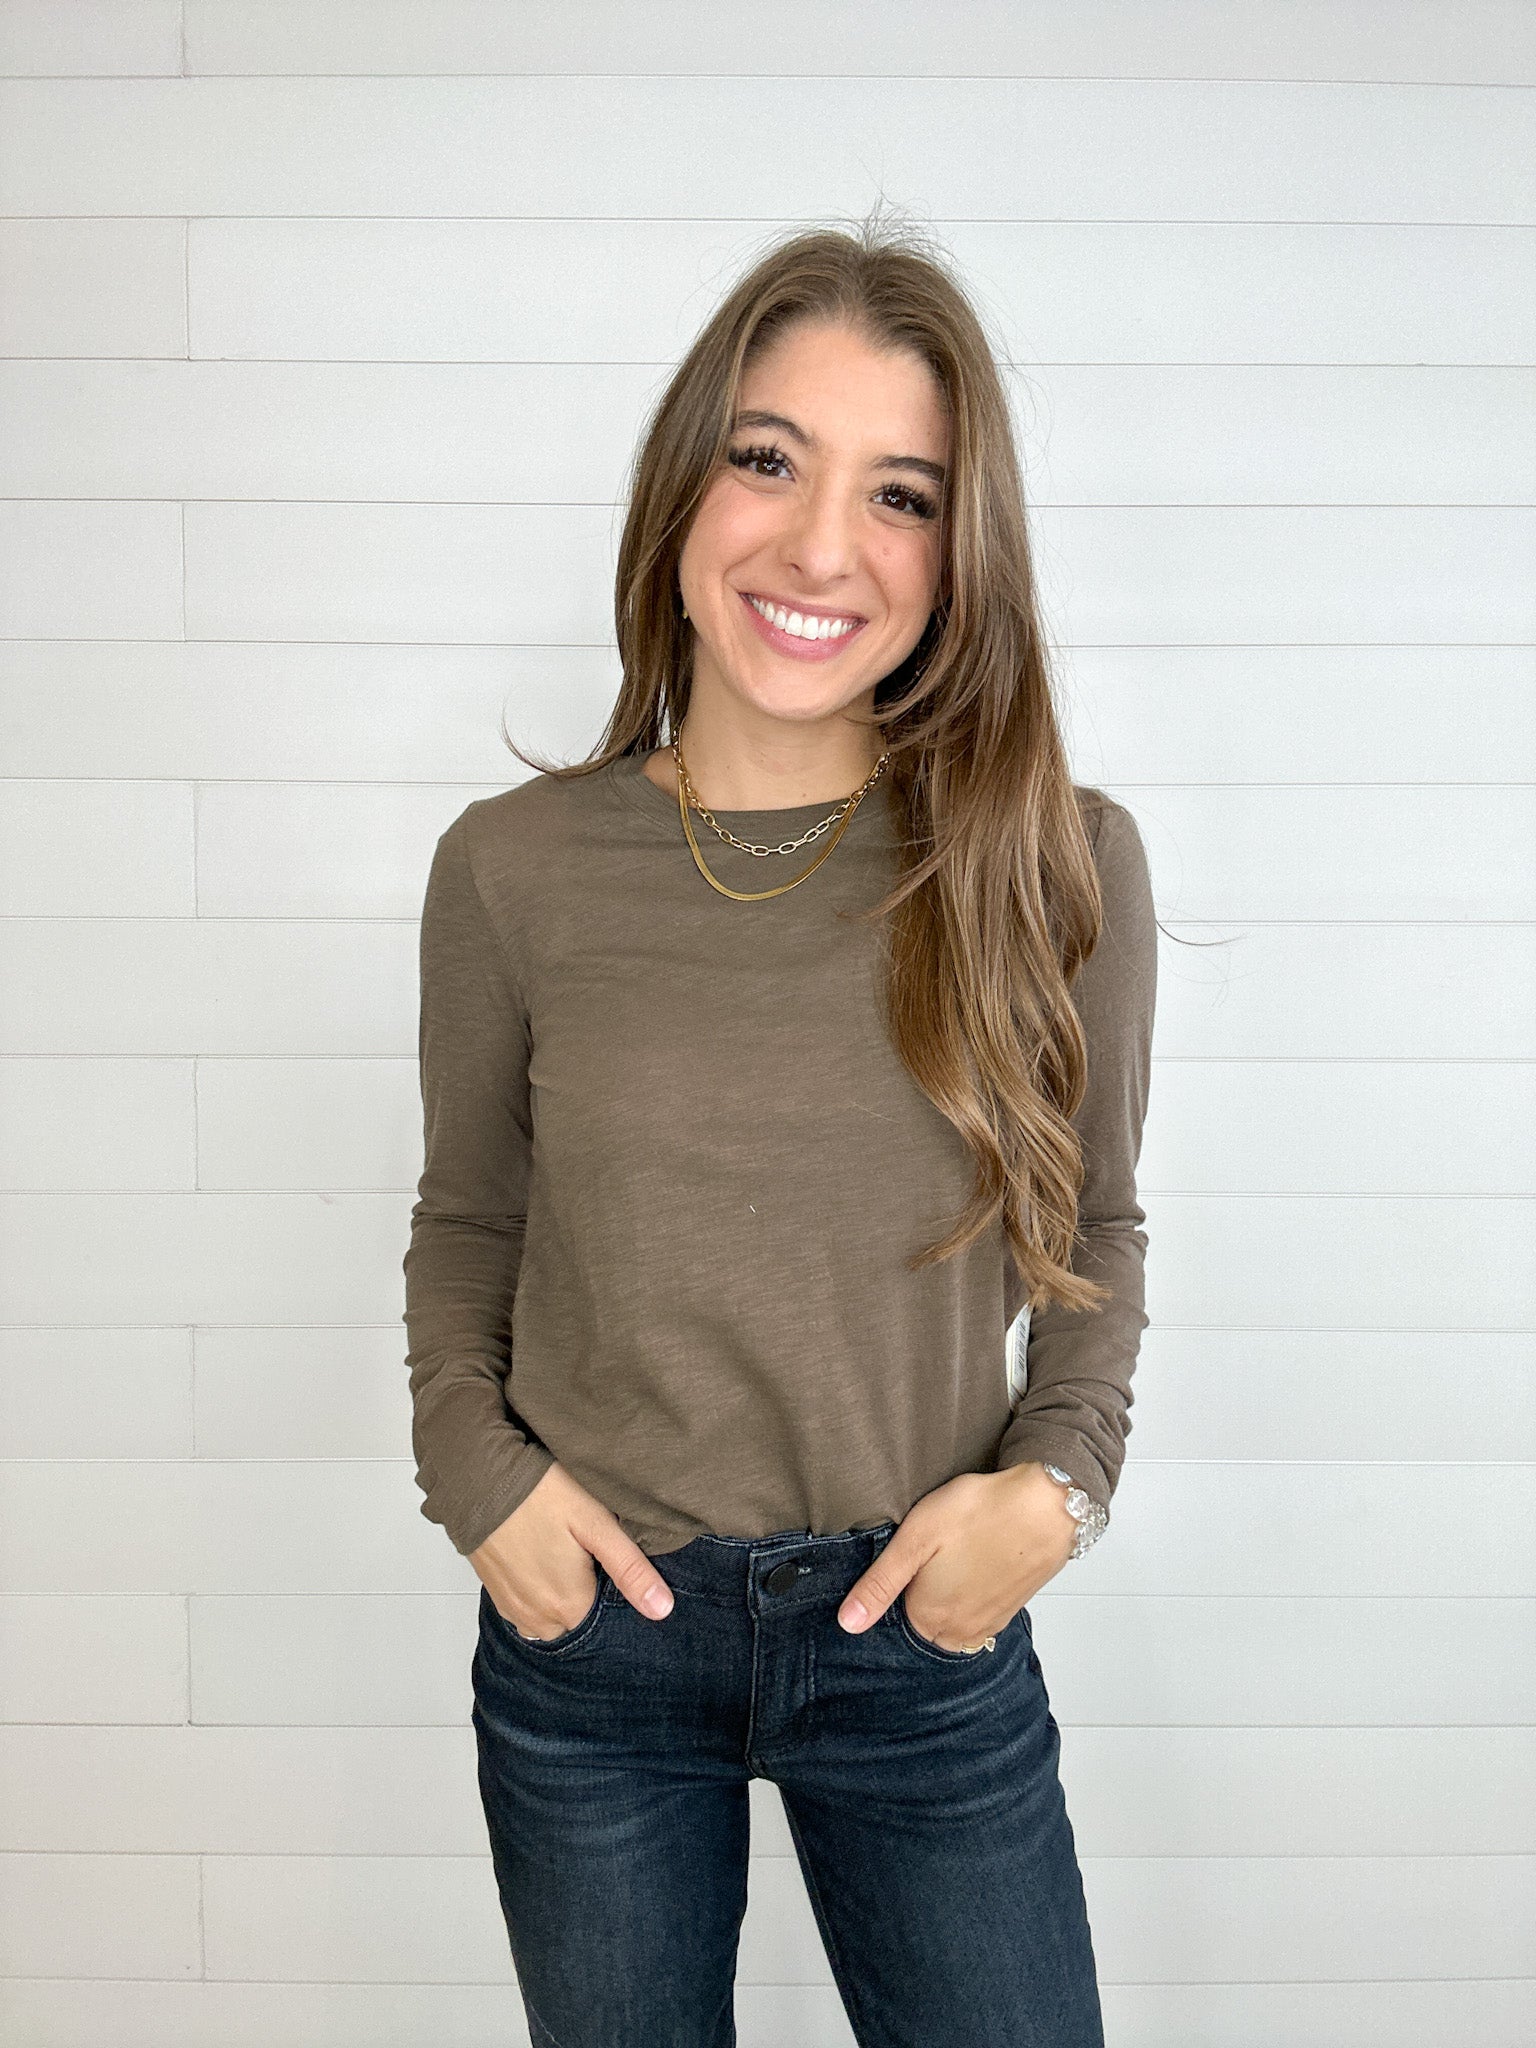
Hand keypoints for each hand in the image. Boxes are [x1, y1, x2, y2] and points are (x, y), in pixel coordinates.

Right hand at [469, 1462, 674, 1637]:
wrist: (480, 1476)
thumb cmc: (540, 1494)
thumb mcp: (596, 1524)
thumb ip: (630, 1569)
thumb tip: (663, 1610)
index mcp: (568, 1606)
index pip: (604, 1619)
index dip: (612, 1590)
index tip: (607, 1560)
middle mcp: (537, 1617)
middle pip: (576, 1620)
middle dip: (585, 1595)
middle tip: (585, 1552)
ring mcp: (511, 1606)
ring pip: (548, 1618)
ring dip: (558, 1597)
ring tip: (563, 1555)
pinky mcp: (493, 1592)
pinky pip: (523, 1608)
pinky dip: (534, 1593)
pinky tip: (539, 1558)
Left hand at [837, 1464, 1080, 1649]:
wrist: (1046, 1506)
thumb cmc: (979, 1513)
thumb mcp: (914, 1540)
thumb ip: (879, 1584)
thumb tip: (847, 1623)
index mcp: (928, 1617)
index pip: (895, 1610)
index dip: (902, 1576)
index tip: (915, 1551)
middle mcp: (959, 1632)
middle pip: (924, 1617)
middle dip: (925, 1589)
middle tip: (940, 1549)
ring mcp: (988, 1625)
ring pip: (952, 1615)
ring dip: (951, 1591)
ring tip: (961, 1552)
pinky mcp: (1010, 1611)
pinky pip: (978, 1610)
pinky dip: (974, 1591)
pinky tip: (979, 1559)